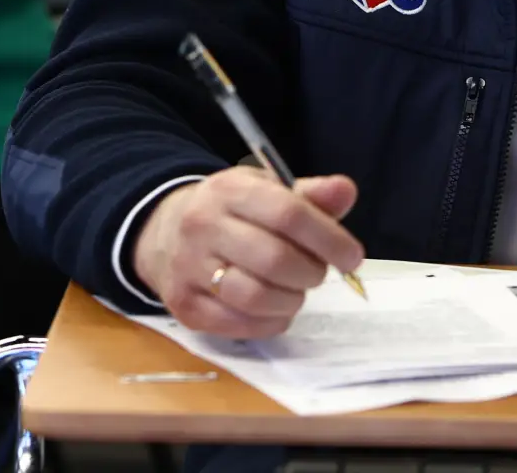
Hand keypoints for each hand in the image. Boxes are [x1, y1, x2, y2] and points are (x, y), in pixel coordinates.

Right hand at [132, 167, 364, 338]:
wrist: (165, 231)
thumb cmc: (231, 212)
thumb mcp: (266, 191)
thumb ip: (310, 195)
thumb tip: (345, 191)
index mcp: (228, 190)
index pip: (288, 214)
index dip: (329, 239)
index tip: (352, 257)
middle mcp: (202, 226)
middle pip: (275, 259)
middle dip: (311, 273)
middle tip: (317, 273)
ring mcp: (188, 268)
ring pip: (256, 297)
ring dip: (291, 300)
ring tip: (295, 290)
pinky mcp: (184, 306)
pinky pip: (240, 325)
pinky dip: (270, 321)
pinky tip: (274, 308)